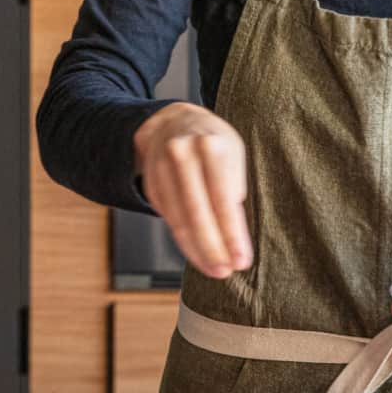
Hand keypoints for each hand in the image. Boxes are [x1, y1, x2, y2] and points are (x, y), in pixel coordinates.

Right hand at [133, 102, 251, 279]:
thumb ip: (233, 186)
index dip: (231, 234)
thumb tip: (234, 231)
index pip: (222, 198)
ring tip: (214, 269)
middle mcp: (182, 155)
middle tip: (226, 271)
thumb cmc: (213, 142)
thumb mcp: (232, 153)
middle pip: (197, 212)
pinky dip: (183, 240)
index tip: (241, 259)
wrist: (173, 121)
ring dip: (197, 250)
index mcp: (211, 145)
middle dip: (213, 248)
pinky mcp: (150, 182)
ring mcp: (161, 168)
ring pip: (178, 219)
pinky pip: (167, 218)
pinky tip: (197, 253)